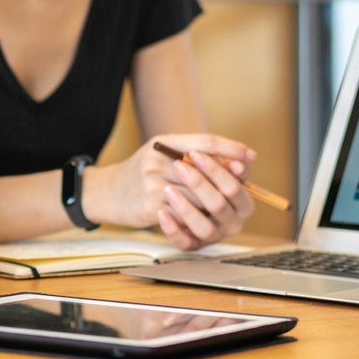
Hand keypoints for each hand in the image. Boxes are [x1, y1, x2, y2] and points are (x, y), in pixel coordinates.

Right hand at [88, 133, 255, 249]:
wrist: (108, 193)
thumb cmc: (143, 172)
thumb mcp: (163, 153)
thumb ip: (194, 154)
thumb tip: (235, 161)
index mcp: (164, 143)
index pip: (205, 142)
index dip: (230, 149)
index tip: (250, 156)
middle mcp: (158, 161)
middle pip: (205, 170)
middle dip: (227, 178)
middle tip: (245, 182)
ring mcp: (154, 185)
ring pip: (199, 196)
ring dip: (215, 200)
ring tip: (228, 202)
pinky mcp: (151, 207)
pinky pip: (184, 214)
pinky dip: (198, 216)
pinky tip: (207, 216)